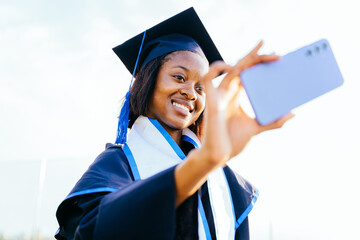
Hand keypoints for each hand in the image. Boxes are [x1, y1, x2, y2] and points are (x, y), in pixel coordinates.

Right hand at [200, 41, 293, 164]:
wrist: (219, 154)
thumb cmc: (233, 142)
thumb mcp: (257, 128)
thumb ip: (273, 121)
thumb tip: (293, 113)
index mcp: (236, 96)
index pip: (247, 73)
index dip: (259, 62)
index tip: (276, 56)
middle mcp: (228, 91)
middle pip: (242, 67)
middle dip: (257, 56)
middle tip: (276, 52)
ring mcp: (219, 93)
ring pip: (231, 68)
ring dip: (246, 59)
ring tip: (262, 53)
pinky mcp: (211, 98)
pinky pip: (209, 77)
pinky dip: (217, 68)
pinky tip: (232, 66)